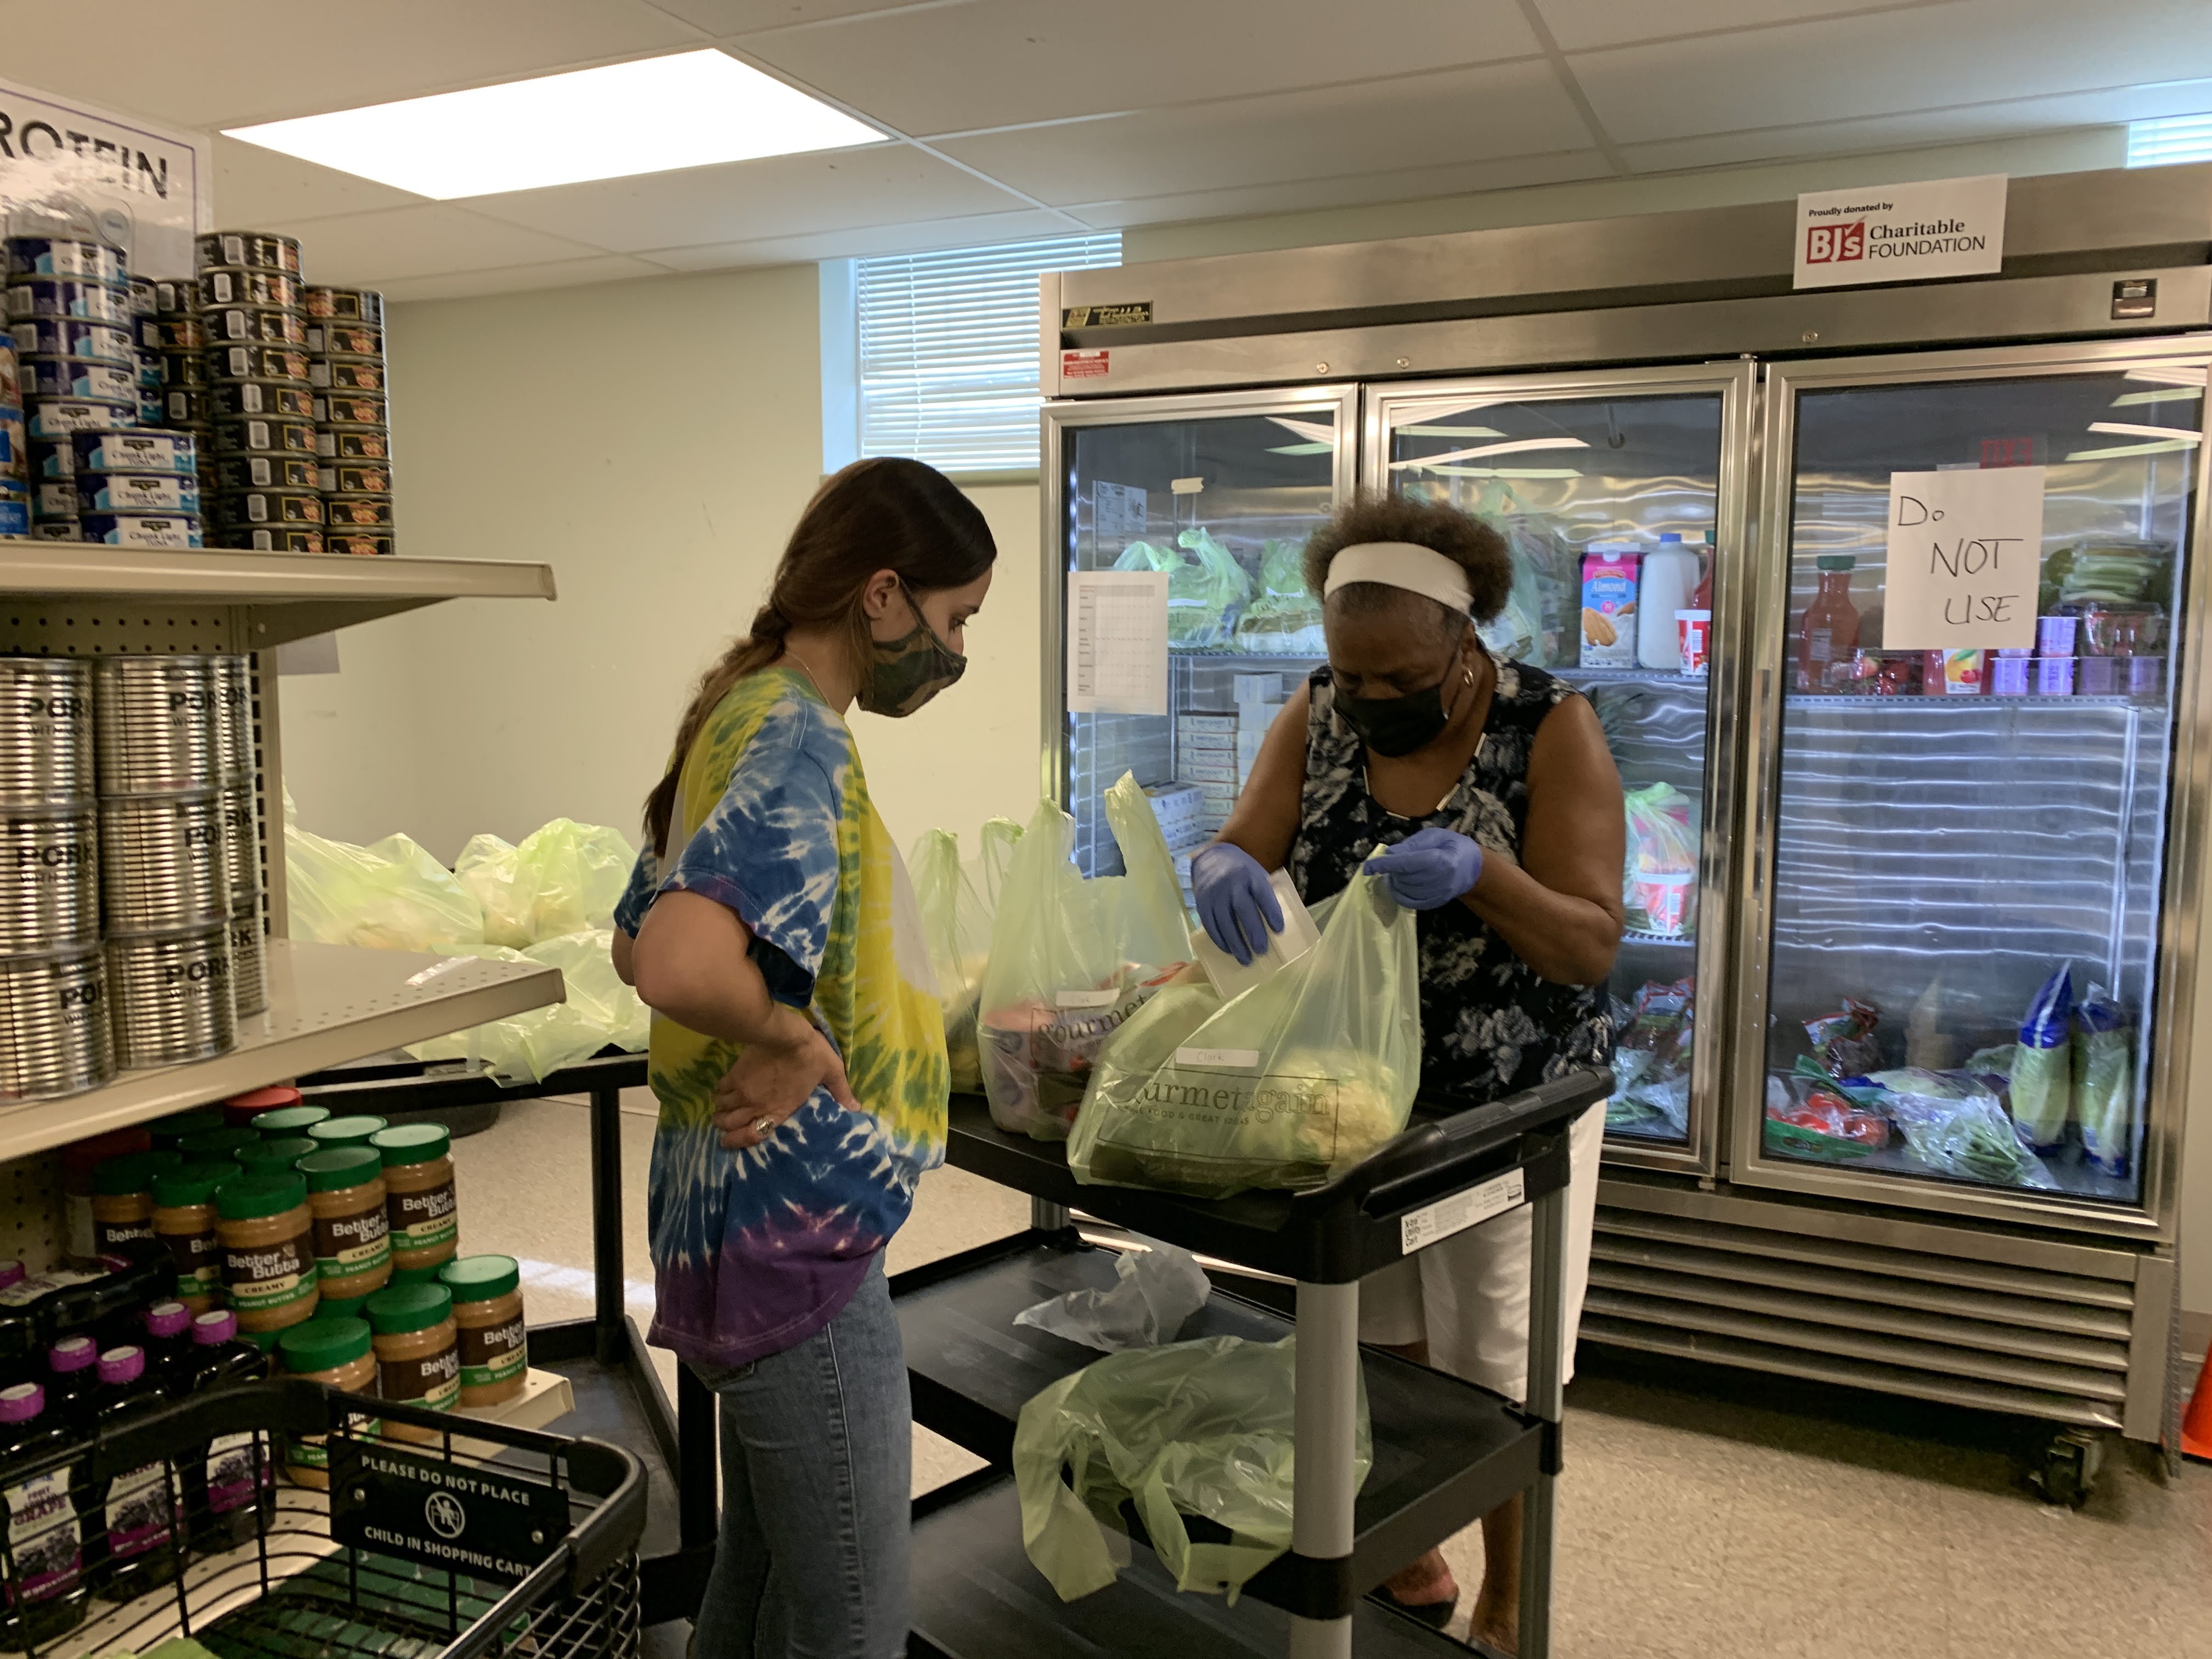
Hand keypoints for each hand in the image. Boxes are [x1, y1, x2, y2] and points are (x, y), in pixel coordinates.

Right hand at [712, 1012, 859, 1149]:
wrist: (785, 1033)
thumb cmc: (811, 1054)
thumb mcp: (831, 1071)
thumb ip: (841, 1092)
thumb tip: (856, 1109)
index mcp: (779, 1111)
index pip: (752, 1136)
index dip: (737, 1143)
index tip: (729, 1141)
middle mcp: (757, 1106)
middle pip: (729, 1125)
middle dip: (725, 1127)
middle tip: (727, 1124)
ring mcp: (743, 1091)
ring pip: (721, 1109)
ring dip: (721, 1111)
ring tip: (723, 1109)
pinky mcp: (735, 1074)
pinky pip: (719, 1090)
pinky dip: (718, 1093)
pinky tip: (722, 1091)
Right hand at [1191, 843, 1283, 966]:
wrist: (1210, 858)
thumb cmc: (1241, 871)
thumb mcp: (1256, 873)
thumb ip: (1265, 892)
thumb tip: (1280, 921)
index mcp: (1249, 875)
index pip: (1262, 893)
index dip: (1270, 911)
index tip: (1279, 930)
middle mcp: (1231, 883)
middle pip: (1242, 910)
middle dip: (1253, 932)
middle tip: (1261, 950)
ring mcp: (1214, 894)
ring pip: (1224, 922)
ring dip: (1235, 943)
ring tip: (1246, 959)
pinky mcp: (1202, 904)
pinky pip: (1210, 925)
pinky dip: (1220, 940)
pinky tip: (1229, 950)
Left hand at [1364, 827, 1482, 910]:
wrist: (1473, 868)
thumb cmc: (1452, 845)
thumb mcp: (1434, 836)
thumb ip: (1412, 844)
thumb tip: (1389, 853)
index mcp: (1441, 860)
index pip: (1407, 863)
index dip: (1385, 865)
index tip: (1368, 866)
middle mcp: (1440, 880)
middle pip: (1404, 878)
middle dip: (1391, 870)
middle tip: (1392, 862)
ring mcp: (1438, 894)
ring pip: (1404, 891)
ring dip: (1395, 881)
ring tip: (1398, 871)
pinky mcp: (1435, 903)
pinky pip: (1410, 902)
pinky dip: (1399, 893)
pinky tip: (1398, 884)